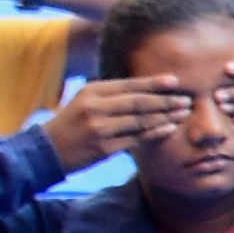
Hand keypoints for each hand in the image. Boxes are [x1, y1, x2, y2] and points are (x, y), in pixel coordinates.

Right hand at [45, 70, 204, 169]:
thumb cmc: (71, 123)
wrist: (47, 150)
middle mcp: (95, 107)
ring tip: (183, 114)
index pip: (129, 85)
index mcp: (92, 91)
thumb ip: (111, 95)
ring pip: (140, 121)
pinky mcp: (103, 148)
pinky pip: (136, 139)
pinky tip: (169, 129)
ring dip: (165, 117)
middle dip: (166, 101)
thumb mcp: (85, 100)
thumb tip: (145, 88)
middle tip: (186, 100)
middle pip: (138, 102)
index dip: (154, 83)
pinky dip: (154, 133)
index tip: (176, 82)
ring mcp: (99, 128)